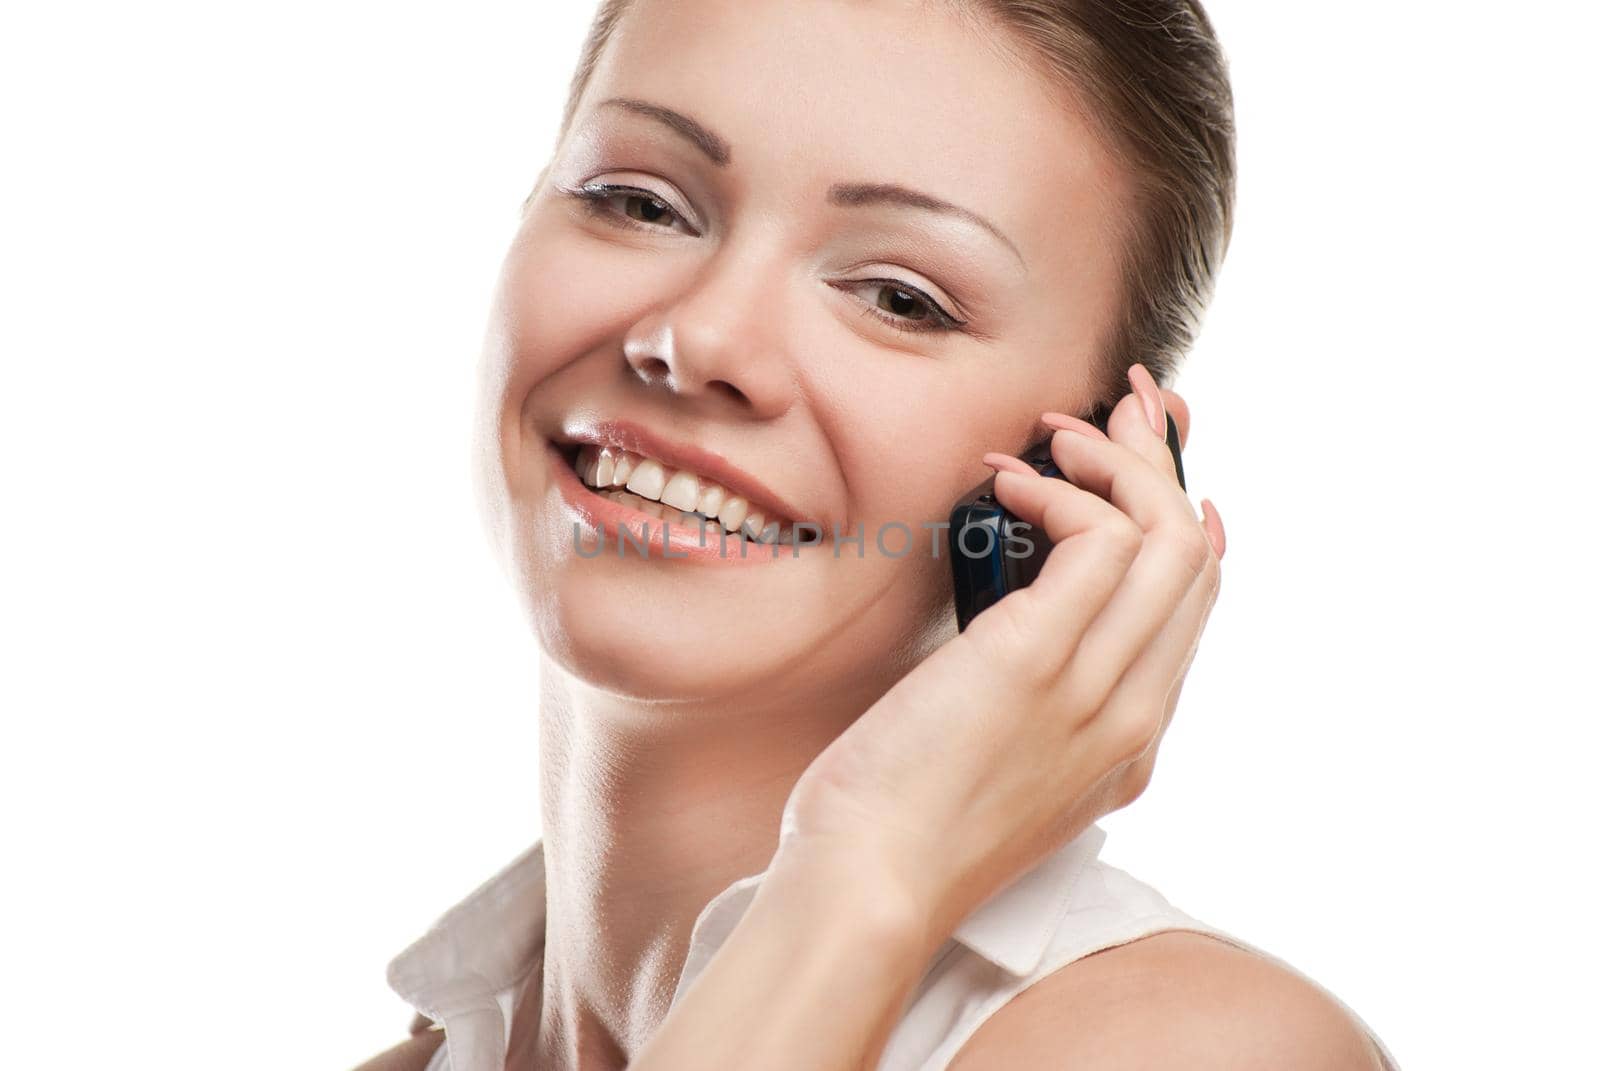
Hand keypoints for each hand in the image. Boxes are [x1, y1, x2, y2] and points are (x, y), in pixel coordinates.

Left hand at [776, 365, 1225, 950]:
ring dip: (1115, 463)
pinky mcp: (1037, 661)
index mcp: (1129, 744)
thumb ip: (1034, 702)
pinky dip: (1060, 489)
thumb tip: (1022, 619)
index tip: (1159, 471)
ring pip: (1168, 537)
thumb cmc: (904, 823)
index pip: (1194, 609)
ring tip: (1055, 436)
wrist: (870, 886)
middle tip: (1119, 413)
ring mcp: (1095, 689)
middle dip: (1164, 467)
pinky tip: (1008, 480)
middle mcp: (1132, 716)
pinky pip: (1097, 539)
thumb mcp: (996, 768)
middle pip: (1196, 559)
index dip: (1189, 524)